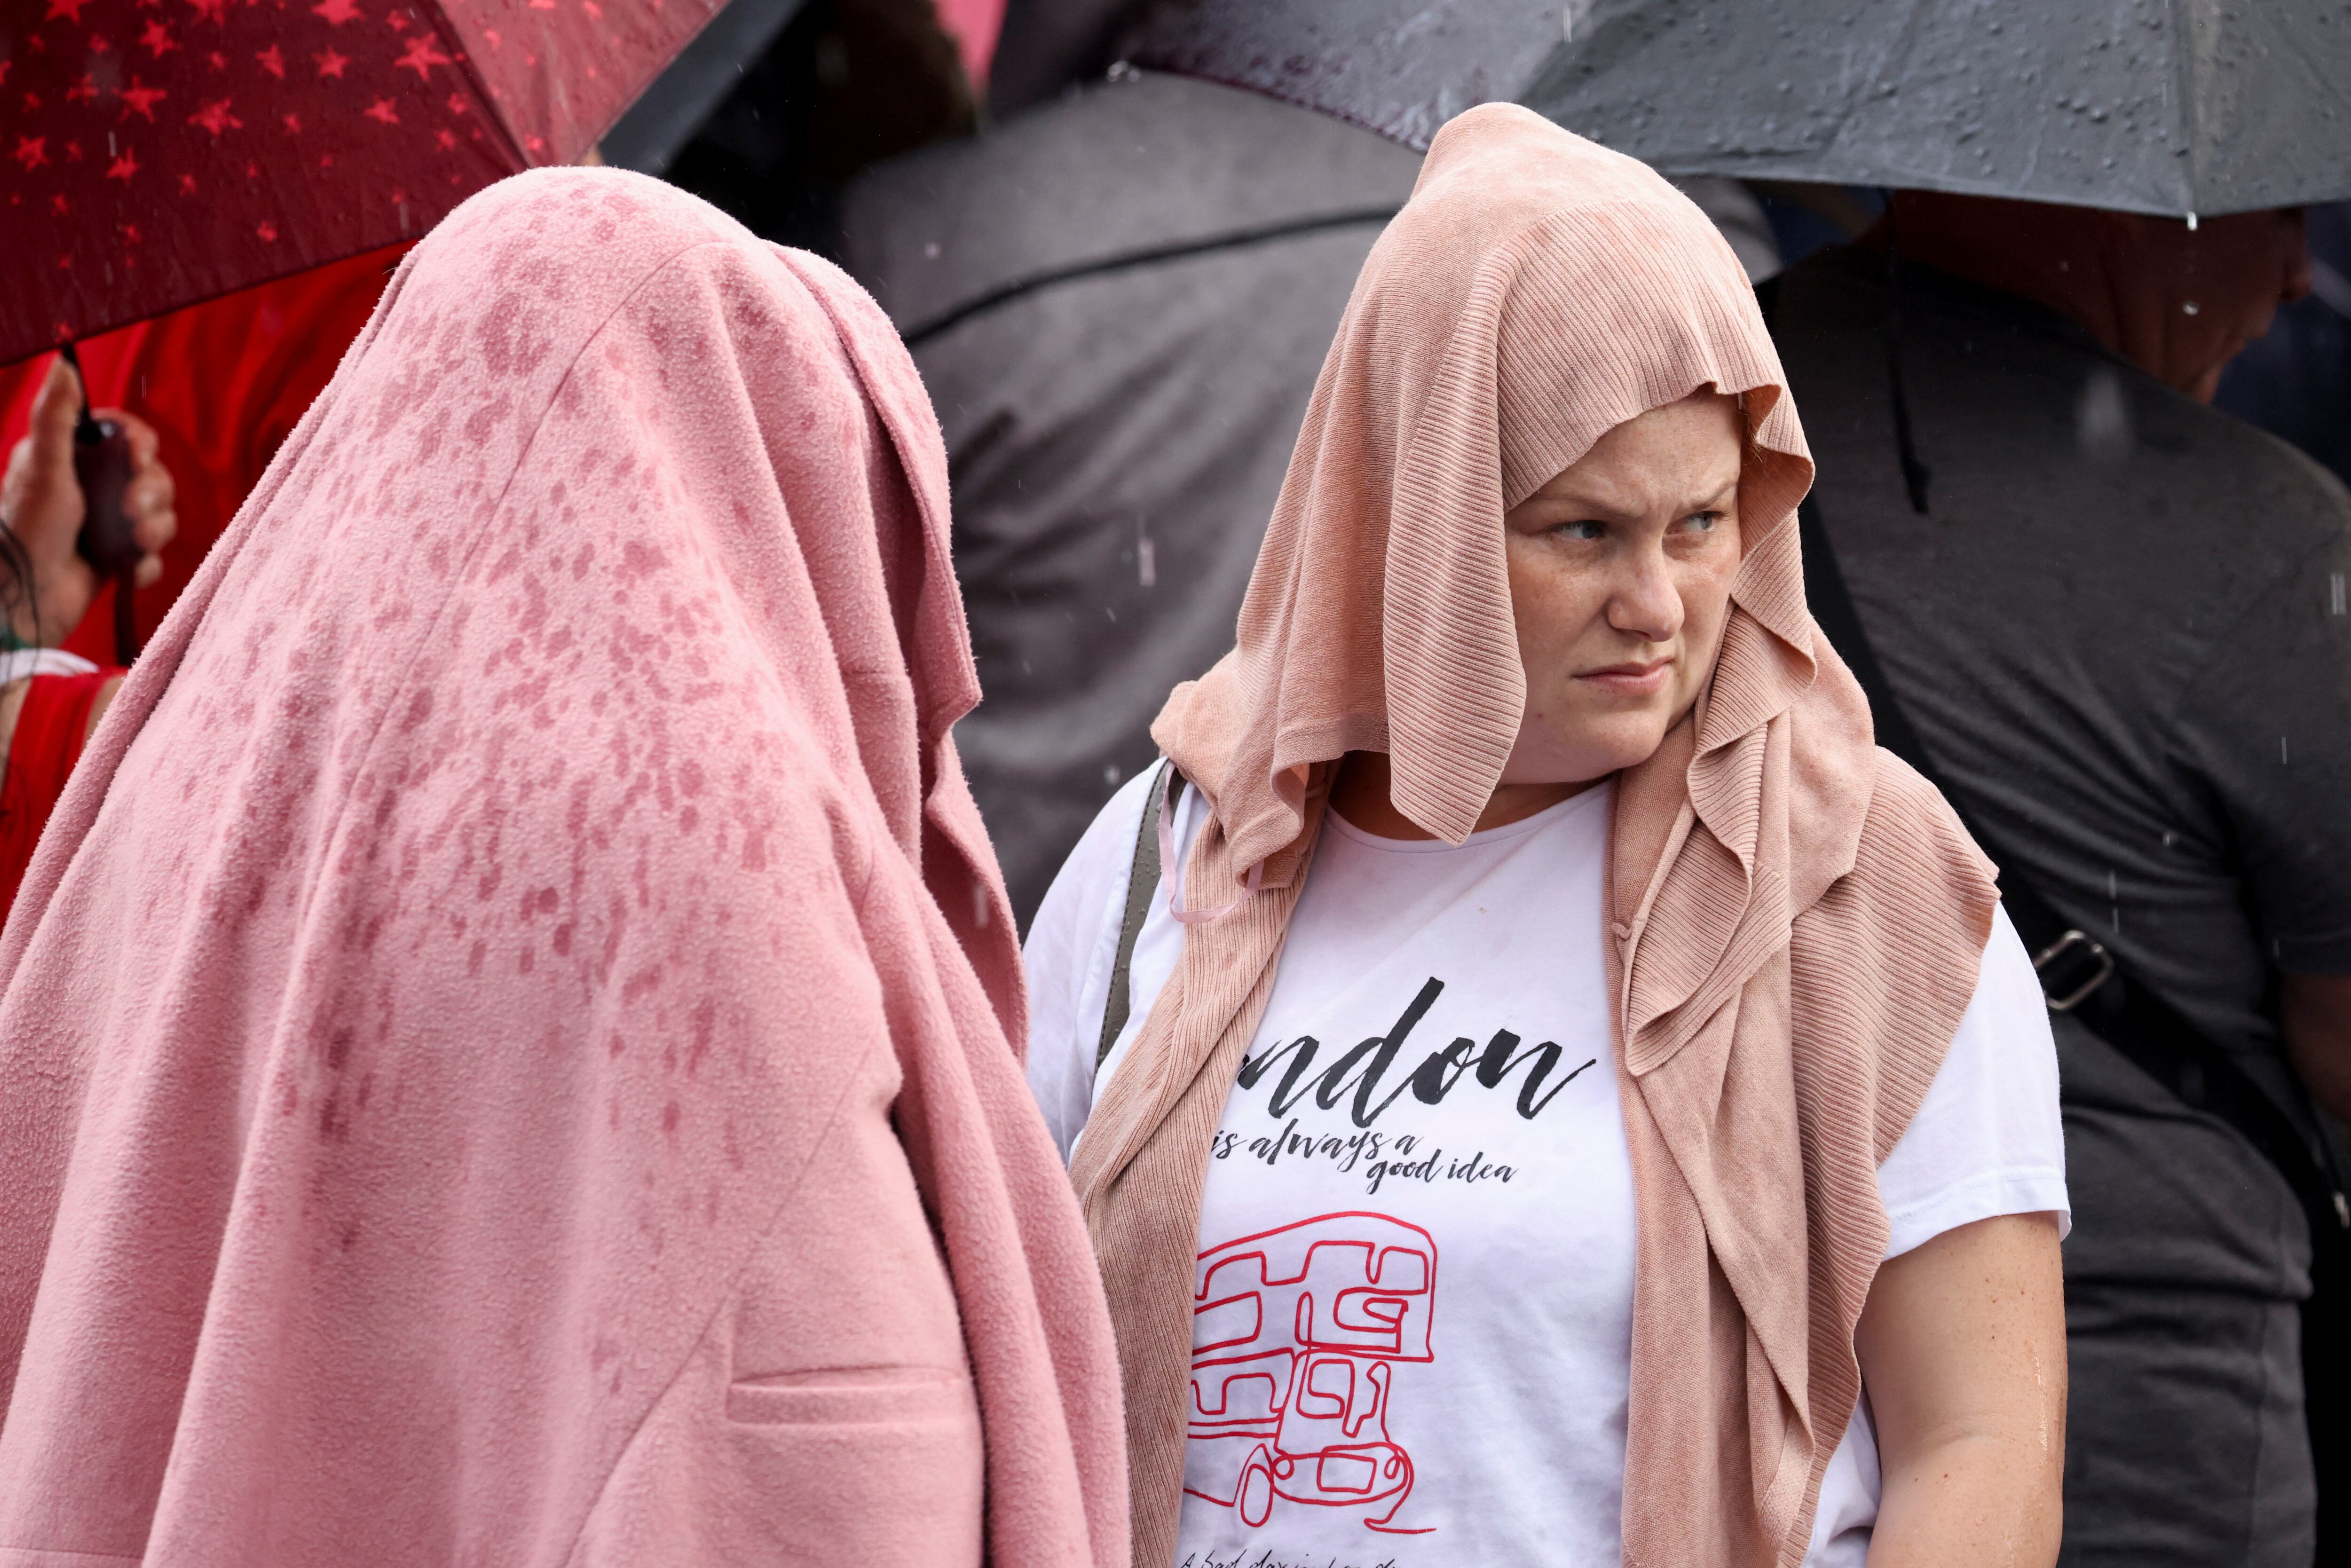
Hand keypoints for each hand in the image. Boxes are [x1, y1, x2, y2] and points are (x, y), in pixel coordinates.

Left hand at [0, 354, 177, 646]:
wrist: (24, 599)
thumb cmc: (25, 529)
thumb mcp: (42, 467)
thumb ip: (57, 416)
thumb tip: (64, 362)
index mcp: (74, 459)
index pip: (126, 436)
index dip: (142, 444)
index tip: (139, 458)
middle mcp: (94, 488)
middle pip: (153, 475)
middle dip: (151, 494)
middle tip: (130, 512)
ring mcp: (108, 524)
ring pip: (161, 514)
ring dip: (154, 529)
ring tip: (131, 544)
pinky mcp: (117, 558)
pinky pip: (153, 555)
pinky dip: (145, 563)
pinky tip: (126, 570)